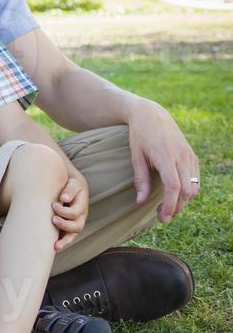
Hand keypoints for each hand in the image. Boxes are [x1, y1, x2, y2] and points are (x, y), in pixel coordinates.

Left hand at [52, 173, 88, 252]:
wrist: (69, 183)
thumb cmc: (70, 183)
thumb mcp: (73, 182)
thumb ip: (70, 189)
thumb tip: (64, 199)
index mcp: (82, 205)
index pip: (75, 213)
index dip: (64, 212)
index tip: (54, 204)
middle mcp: (81, 216)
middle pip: (77, 227)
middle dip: (64, 225)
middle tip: (53, 219)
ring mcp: (75, 222)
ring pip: (73, 235)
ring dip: (64, 241)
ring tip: (55, 244)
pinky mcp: (68, 227)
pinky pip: (67, 238)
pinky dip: (62, 244)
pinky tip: (54, 249)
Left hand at [128, 98, 199, 223]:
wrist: (151, 114)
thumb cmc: (140, 135)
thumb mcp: (136, 156)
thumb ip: (140, 179)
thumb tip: (140, 202)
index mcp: (165, 156)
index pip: (173, 186)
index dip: (170, 205)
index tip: (163, 218)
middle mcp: (181, 156)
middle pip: (186, 191)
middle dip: (177, 208)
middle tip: (162, 217)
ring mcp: (189, 156)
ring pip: (194, 187)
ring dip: (183, 201)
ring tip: (167, 207)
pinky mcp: (192, 156)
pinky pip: (195, 179)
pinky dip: (188, 191)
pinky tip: (175, 195)